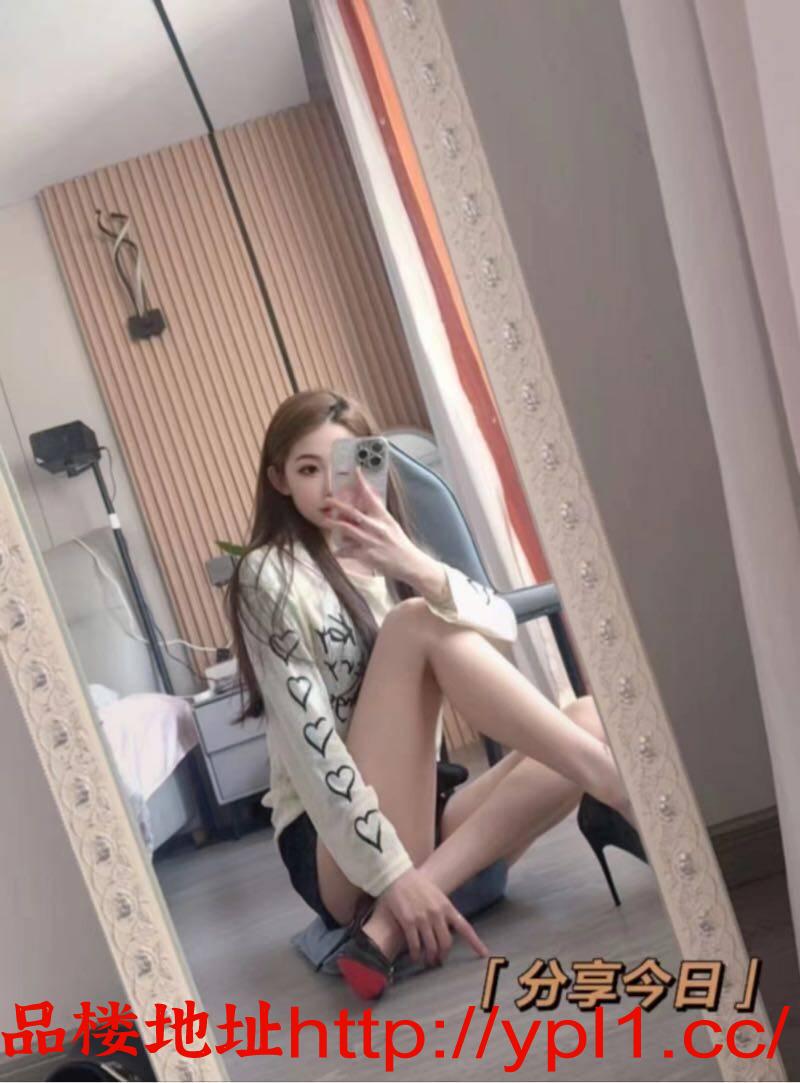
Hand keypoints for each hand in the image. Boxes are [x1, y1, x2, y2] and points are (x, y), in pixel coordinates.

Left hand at [322, 467, 425, 582]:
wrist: (410, 564)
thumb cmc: (401, 545)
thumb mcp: (392, 525)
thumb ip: (379, 515)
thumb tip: (368, 503)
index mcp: (384, 518)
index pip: (371, 496)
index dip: (362, 483)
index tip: (355, 471)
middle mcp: (377, 527)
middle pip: (353, 512)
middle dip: (338, 504)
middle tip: (327, 500)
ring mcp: (371, 541)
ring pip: (346, 529)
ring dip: (334, 524)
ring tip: (325, 521)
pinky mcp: (367, 555)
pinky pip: (348, 551)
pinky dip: (341, 551)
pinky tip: (338, 551)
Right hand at [377, 867, 489, 967]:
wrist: (397, 876)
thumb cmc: (417, 884)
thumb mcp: (437, 895)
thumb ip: (443, 911)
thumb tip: (448, 928)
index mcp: (447, 907)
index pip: (465, 928)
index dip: (475, 942)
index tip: (483, 954)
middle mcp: (437, 914)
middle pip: (446, 943)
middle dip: (443, 955)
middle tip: (439, 960)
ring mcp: (423, 919)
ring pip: (431, 947)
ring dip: (430, 957)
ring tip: (427, 961)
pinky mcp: (408, 922)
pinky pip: (415, 945)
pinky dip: (416, 954)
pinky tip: (415, 957)